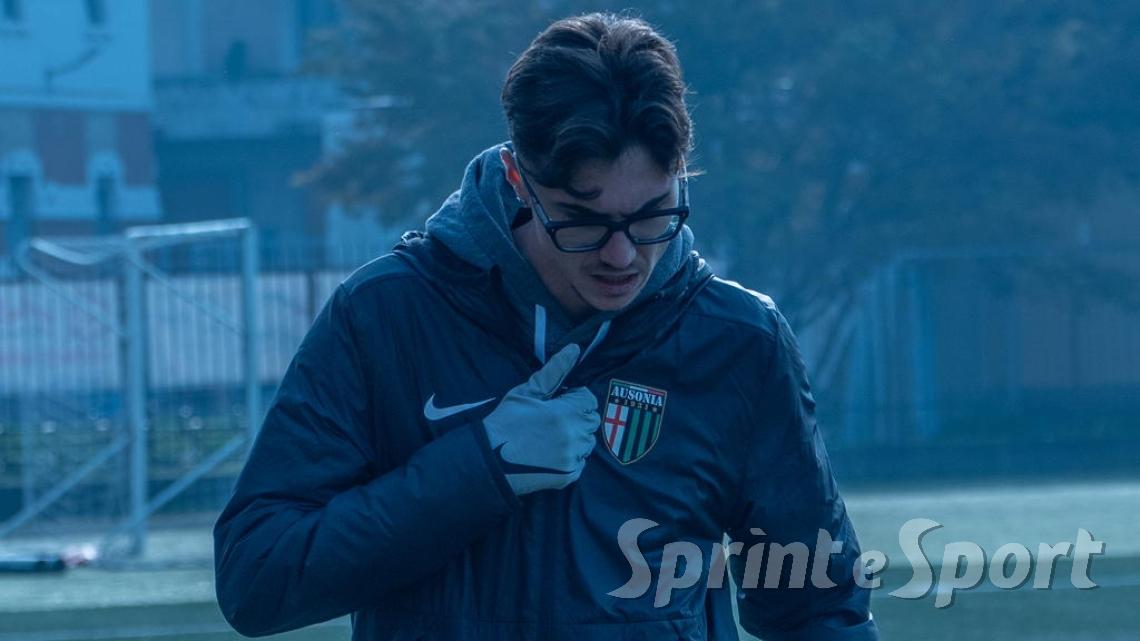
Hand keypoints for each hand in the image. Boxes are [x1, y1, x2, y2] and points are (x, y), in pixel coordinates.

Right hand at [483, 344, 599, 494]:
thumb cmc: (504, 422)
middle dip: (578, 416)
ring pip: (588, 441)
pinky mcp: (569, 476)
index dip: (574, 397)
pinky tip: (551, 453)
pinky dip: (572, 456)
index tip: (559, 402)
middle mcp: (573, 436)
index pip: (589, 399)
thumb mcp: (526, 392)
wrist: (487, 460)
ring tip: (552, 437)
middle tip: (555, 418)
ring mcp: (572, 458)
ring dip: (576, 436)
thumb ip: (554, 371)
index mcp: (564, 413)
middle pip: (592, 420)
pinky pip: (582, 461)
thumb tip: (574, 349)